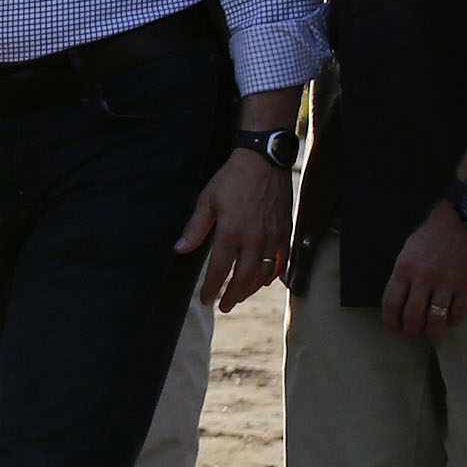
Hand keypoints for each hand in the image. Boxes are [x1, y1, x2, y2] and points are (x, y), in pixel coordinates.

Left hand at [176, 148, 289, 312]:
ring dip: (251, 289)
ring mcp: (273, 236)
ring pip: (263, 274)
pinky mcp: (286, 231)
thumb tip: (180, 249)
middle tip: (224, 306)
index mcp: (231, 232)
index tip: (205, 300)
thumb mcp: (207, 200)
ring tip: (240, 296)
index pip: (219, 269)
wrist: (264, 160)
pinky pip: (281, 261)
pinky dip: (273, 274)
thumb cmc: (232, 178)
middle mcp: (254, 239)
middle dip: (232, 296)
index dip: (211, 288)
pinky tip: (265, 280)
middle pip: (243, 278)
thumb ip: (195, 228)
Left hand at [382, 201, 466, 340]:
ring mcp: (445, 283)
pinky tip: (450, 319)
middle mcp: (422, 278)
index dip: (391, 322)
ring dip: (432, 332)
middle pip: (412, 318)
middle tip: (414, 333)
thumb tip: (400, 299)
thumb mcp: (410, 249)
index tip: (394, 329)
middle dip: (411, 331)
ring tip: (432, 332)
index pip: (391, 305)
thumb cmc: (436, 231)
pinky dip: (453, 321)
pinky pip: (457, 314)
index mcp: (403, 268)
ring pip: (435, 321)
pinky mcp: (466, 285)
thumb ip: (404, 274)